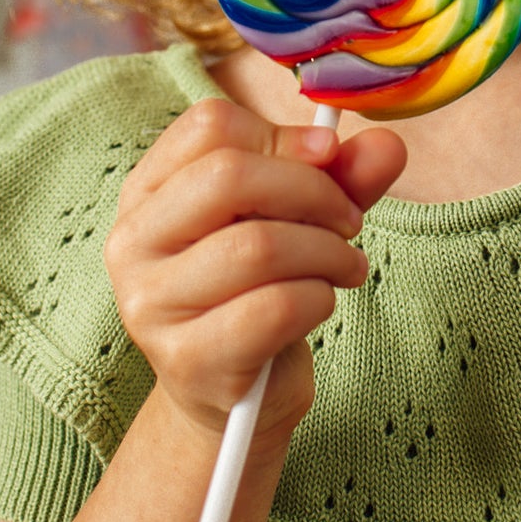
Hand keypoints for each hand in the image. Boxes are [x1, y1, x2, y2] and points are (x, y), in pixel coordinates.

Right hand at [104, 100, 405, 450]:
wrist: (234, 396)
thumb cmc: (259, 289)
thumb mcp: (298, 219)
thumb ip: (338, 178)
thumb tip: (387, 146)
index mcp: (148, 189)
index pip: (209, 126)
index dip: (283, 136)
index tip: (329, 158)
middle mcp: (133, 241)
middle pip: (229, 176)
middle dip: (314, 191)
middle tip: (350, 219)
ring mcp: (151, 304)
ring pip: (258, 246)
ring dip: (327, 251)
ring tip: (346, 266)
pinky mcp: (187, 360)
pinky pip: (273, 308)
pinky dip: (317, 298)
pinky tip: (321, 303)